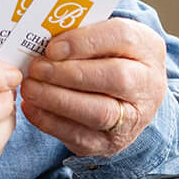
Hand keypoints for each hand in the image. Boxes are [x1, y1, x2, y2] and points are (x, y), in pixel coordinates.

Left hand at [20, 17, 166, 156]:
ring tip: (30, 88)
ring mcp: (133, 119)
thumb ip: (83, 34)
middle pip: (115, 77)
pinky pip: (81, 137)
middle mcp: (149, 86)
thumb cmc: (111, 59)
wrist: (129, 98)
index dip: (85, 42)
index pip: (122, 37)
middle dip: (69, 73)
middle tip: (36, 69)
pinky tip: (32, 108)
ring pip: (99, 112)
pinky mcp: (111, 144)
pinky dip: (51, 122)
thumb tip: (43, 36)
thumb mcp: (106, 38)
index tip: (52, 47)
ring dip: (57, 100)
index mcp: (148, 49)